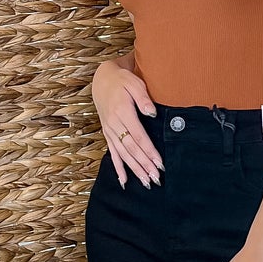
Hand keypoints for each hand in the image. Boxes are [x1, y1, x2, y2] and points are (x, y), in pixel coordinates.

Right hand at [91, 58, 162, 186]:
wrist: (102, 79)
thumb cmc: (122, 81)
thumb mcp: (134, 83)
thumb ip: (143, 98)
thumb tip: (152, 113)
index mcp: (122, 112)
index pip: (139, 136)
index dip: (149, 151)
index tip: (159, 163)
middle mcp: (114, 123)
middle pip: (131, 148)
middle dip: (144, 164)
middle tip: (155, 178)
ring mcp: (109, 130)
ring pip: (123, 154)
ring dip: (134, 169)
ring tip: (145, 182)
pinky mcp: (107, 133)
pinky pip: (112, 153)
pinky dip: (118, 168)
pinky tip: (124, 180)